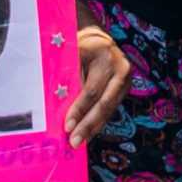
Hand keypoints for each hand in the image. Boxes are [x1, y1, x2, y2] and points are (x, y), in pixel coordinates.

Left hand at [66, 18, 129, 149]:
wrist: (99, 39)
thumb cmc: (79, 46)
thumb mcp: (72, 55)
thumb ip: (68, 77)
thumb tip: (56, 107)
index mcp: (106, 58)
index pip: (91, 90)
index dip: (79, 110)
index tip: (67, 126)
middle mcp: (121, 70)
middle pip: (104, 103)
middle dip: (88, 125)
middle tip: (75, 142)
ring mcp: (125, 81)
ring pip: (109, 109)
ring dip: (94, 128)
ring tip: (81, 142)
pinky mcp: (124, 89)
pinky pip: (110, 109)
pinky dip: (98, 122)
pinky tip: (89, 133)